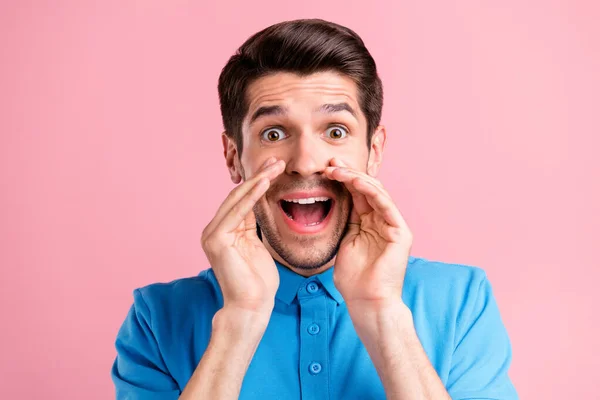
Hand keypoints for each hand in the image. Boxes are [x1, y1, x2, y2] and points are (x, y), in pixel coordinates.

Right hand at [201, 157, 285, 314]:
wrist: (252, 306)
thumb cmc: (258, 281)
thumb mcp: (257, 245)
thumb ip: (253, 225)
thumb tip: (260, 203)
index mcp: (223, 231)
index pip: (241, 200)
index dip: (258, 182)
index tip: (276, 168)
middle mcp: (214, 230)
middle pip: (237, 196)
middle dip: (259, 176)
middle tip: (277, 160)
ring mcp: (212, 234)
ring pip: (237, 200)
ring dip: (257, 181)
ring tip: (275, 166)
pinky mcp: (216, 239)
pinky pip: (237, 212)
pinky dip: (251, 196)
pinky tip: (265, 183)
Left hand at [324, 158, 412, 310]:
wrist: (366, 301)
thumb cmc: (353, 279)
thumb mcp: (343, 241)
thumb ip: (345, 221)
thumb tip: (333, 198)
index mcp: (369, 223)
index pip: (357, 194)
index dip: (343, 179)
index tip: (326, 168)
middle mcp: (383, 221)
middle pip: (367, 189)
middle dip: (349, 173)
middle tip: (331, 162)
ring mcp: (393, 225)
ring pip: (376, 192)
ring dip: (356, 178)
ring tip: (337, 170)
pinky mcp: (401, 232)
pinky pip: (386, 205)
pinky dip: (371, 191)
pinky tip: (355, 181)